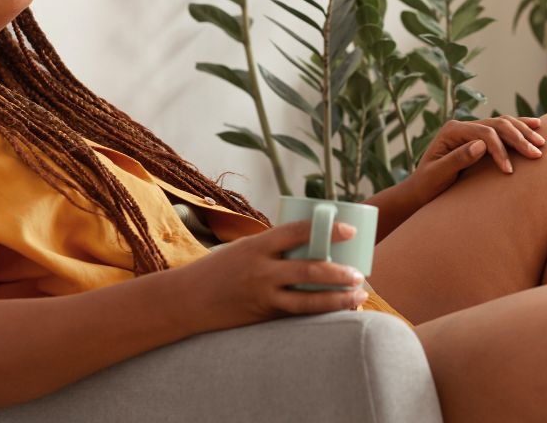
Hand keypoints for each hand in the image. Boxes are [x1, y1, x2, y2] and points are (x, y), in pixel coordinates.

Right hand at [172, 221, 366, 333]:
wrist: (188, 299)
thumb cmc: (217, 270)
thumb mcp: (242, 250)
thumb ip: (271, 248)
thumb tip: (309, 243)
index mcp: (256, 246)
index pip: (296, 232)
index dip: (326, 230)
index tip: (350, 230)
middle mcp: (261, 270)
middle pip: (309, 268)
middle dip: (339, 272)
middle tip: (358, 273)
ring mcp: (262, 295)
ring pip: (308, 298)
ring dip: (337, 298)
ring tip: (358, 295)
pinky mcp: (263, 315)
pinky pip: (297, 314)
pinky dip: (320, 312)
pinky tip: (338, 311)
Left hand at [409, 115, 544, 206]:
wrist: (421, 189)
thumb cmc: (427, 184)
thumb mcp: (438, 174)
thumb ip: (456, 159)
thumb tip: (481, 145)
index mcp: (451, 131)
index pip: (484, 133)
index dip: (500, 149)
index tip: (508, 170)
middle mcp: (461, 126)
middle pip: (497, 125)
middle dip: (518, 139)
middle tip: (536, 154)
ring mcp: (470, 130)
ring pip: (503, 123)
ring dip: (523, 132)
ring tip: (541, 143)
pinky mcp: (478, 137)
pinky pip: (502, 128)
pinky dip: (519, 127)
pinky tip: (535, 126)